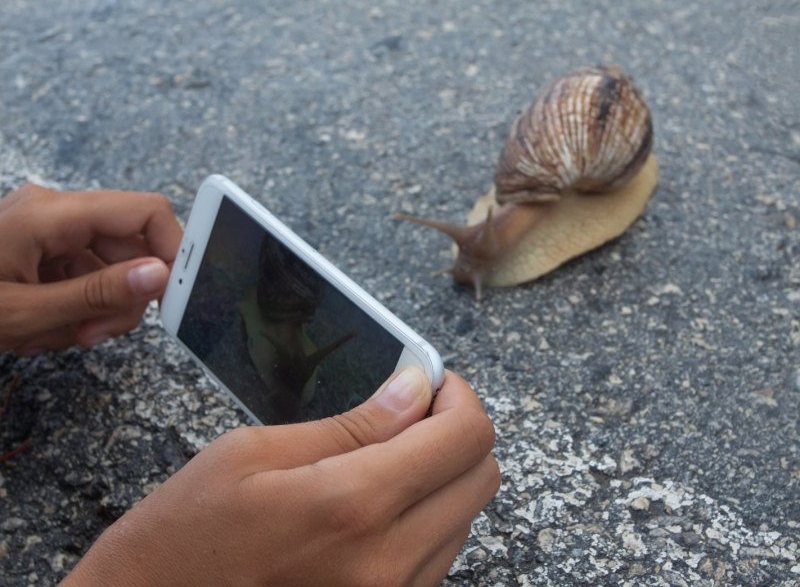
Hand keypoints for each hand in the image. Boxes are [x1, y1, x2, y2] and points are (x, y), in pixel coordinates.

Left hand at [0, 184, 181, 354]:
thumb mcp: (22, 312)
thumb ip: (96, 294)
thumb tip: (158, 276)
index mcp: (51, 213)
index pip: (145, 212)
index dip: (171, 252)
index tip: (173, 296)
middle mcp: (54, 212)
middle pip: (130, 249)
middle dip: (120, 299)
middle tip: (92, 334)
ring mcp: (47, 229)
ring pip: (108, 269)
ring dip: (92, 311)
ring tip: (51, 335)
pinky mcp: (41, 248)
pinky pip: (82, 277)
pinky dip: (71, 309)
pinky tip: (39, 328)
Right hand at [61, 369, 500, 586]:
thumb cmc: (186, 534)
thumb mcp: (254, 454)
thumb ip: (352, 424)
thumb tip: (415, 388)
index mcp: (354, 505)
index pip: (464, 437)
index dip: (457, 396)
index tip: (429, 381)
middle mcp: (389, 561)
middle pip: (482, 476)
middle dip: (456, 430)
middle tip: (410, 411)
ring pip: (466, 515)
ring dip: (441, 475)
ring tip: (385, 458)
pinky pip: (440, 553)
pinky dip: (426, 515)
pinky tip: (379, 500)